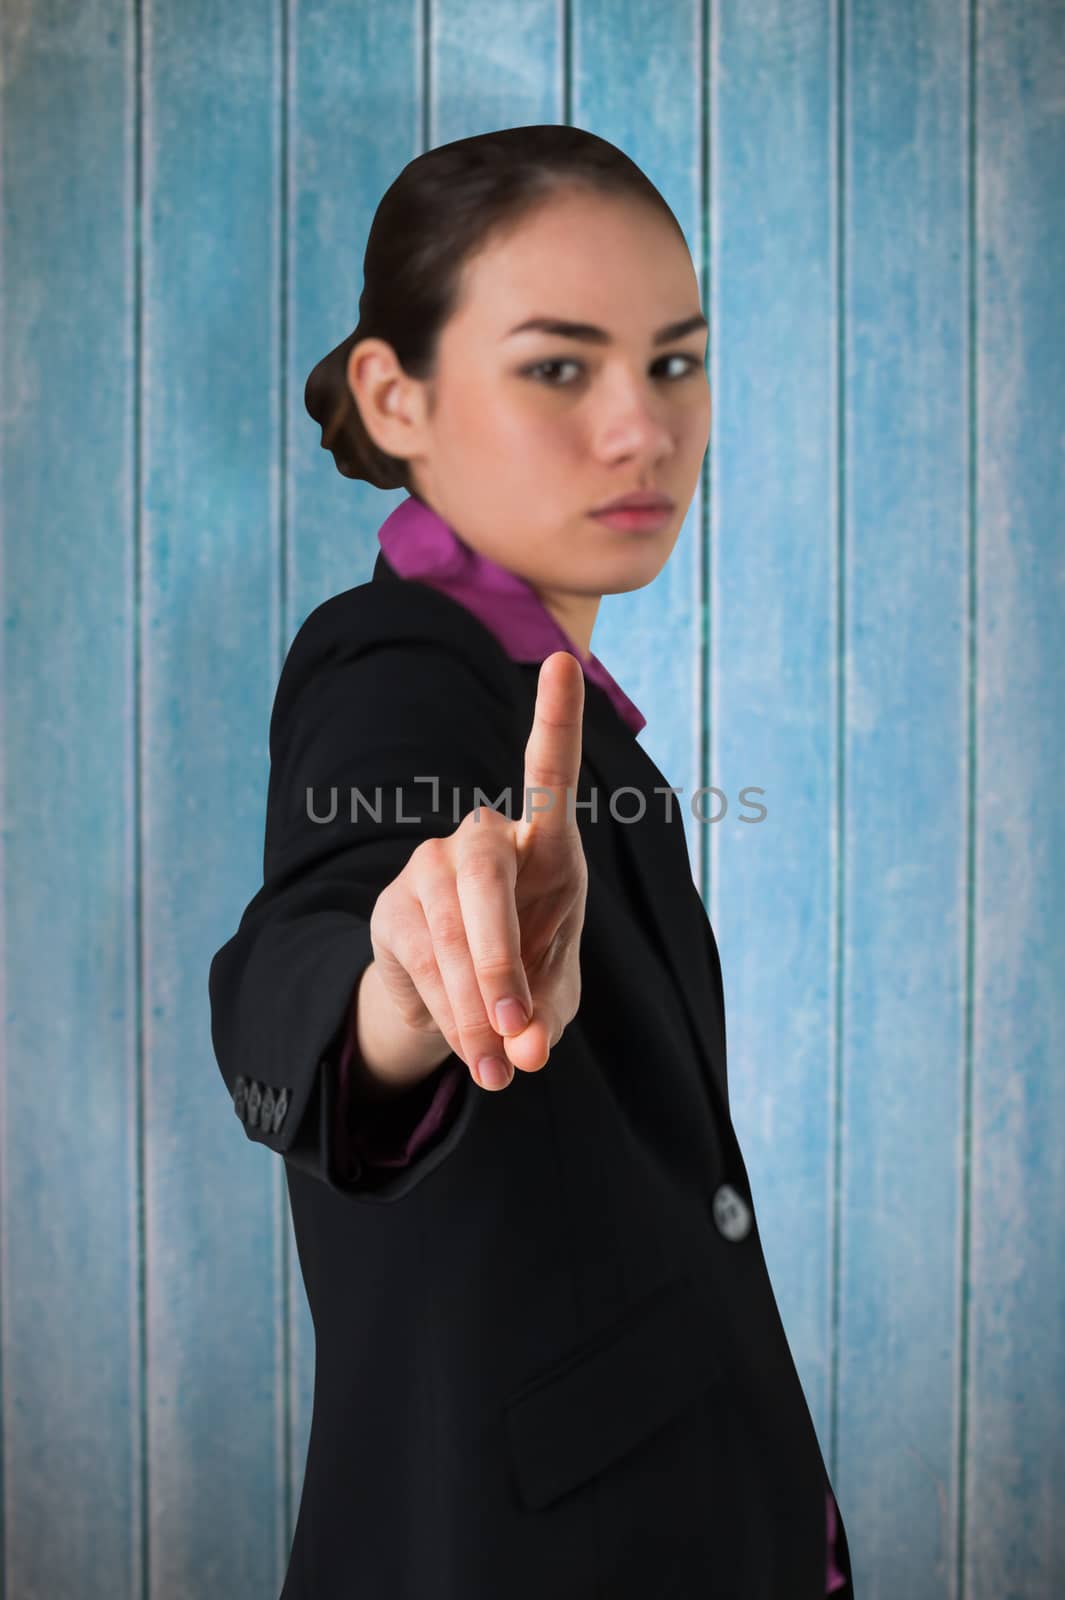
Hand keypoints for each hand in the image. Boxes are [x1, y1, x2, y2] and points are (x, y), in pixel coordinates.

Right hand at [368, 651, 587, 1089]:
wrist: (456, 1002)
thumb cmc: (527, 977)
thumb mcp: (553, 1000)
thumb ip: (547, 1018)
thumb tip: (523, 1049)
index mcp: (545, 845)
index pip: (549, 774)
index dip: (555, 721)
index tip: (562, 662)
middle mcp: (482, 841)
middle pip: (485, 875)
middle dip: (501, 956)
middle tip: (517, 1028)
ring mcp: (429, 870)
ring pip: (448, 935)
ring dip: (474, 1009)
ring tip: (501, 1069)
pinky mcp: (393, 911)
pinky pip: (420, 963)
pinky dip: (450, 1016)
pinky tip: (471, 1050)